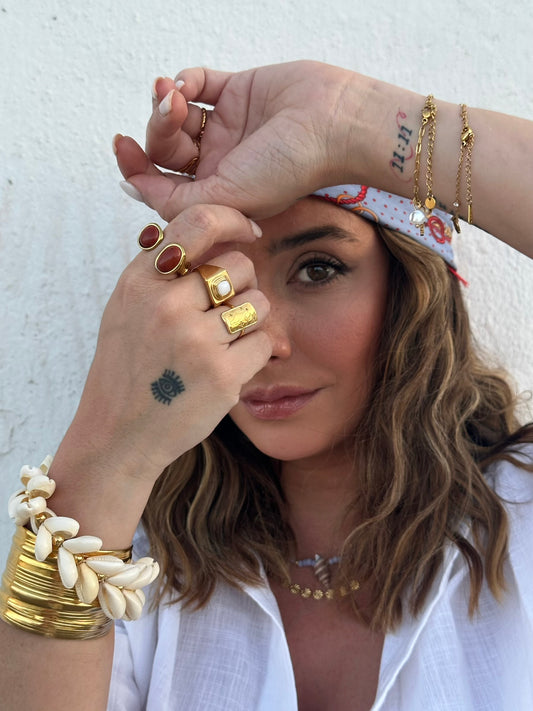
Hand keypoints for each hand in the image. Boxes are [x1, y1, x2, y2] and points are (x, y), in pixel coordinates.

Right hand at [62, 205, 270, 484]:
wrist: (118, 436)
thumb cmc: (127, 372)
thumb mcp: (126, 310)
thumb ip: (159, 271)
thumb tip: (207, 231)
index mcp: (140, 282)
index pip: (198, 222)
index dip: (233, 220)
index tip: (249, 231)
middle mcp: (166, 304)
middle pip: (239, 265)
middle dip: (241, 287)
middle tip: (223, 313)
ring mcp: (195, 340)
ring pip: (258, 303)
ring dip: (249, 322)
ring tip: (221, 344)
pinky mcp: (222, 374)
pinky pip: (264, 341)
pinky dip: (254, 354)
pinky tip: (228, 368)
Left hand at [115, 60, 367, 220]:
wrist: (333, 124)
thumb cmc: (288, 170)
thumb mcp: (225, 200)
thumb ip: (175, 202)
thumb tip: (132, 187)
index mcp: (216, 193)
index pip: (162, 183)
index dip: (135, 167)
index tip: (121, 147)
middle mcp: (218, 163)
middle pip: (165, 149)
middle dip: (157, 130)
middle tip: (170, 111)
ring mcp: (226, 127)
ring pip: (175, 115)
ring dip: (165, 103)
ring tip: (174, 93)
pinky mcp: (236, 92)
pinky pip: (197, 83)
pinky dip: (185, 79)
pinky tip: (189, 83)